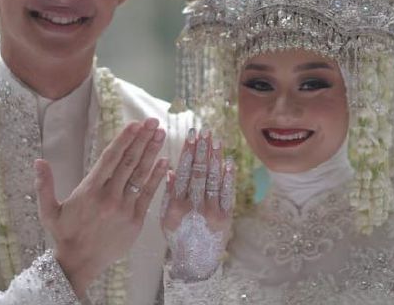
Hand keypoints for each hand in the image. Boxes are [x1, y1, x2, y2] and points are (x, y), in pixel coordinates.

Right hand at [35, 118, 167, 294]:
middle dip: (142, 139)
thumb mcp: (48, 211)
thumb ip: (44, 185)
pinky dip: (157, 177)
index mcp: (89, 190)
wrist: (79, 264)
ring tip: (160, 134)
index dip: (124, 139)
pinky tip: (164, 161)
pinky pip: (148, 194)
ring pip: (140, 175)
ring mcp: (124, 208)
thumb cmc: (64, 235)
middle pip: (129, 162)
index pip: (110, 158)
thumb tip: (38, 161)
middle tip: (152, 121)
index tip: (135, 124)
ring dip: (152, 152)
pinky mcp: (135, 220)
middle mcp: (109, 196)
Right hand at [160, 128, 234, 280]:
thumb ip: (168, 194)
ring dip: (215, 158)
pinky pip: (227, 193)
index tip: (190, 136)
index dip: (187, 152)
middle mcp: (194, 208)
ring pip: (213, 179)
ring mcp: (211, 212)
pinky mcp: (225, 217)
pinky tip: (229, 161)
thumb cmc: (177, 238)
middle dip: (201, 149)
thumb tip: (170, 169)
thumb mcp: (165, 218)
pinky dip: (228, 177)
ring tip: (215, 139)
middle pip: (199, 172)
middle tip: (204, 130)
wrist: (195, 264)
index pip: (183, 172)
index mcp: (176, 206)